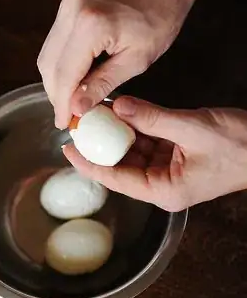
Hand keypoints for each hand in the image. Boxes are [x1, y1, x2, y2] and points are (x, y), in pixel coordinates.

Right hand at [37, 0, 205, 128]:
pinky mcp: (68, 6)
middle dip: (56, 95)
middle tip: (68, 114)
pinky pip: (54, 43)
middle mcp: (72, 11)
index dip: (61, 104)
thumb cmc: (159, 16)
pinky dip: (60, 65)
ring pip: (47, 55)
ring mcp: (67, 6)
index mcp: (91, 25)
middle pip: (49, 66)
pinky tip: (74, 78)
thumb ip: (102, 84)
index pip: (64, 75)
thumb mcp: (136, 59)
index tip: (64, 122)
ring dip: (55, 81)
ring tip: (71, 99)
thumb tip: (77, 108)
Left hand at [63, 96, 246, 211]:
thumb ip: (153, 118)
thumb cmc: (242, 146)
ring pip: (132, 152)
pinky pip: (146, 142)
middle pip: (120, 166)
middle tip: (80, 126)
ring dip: (117, 134)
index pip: (116, 179)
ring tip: (97, 115)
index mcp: (163, 191)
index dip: (89, 164)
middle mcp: (161, 184)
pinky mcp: (174, 156)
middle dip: (101, 145)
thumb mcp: (194, 129)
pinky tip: (121, 112)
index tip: (68, 149)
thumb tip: (119, 107)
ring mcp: (167, 170)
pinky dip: (135, 127)